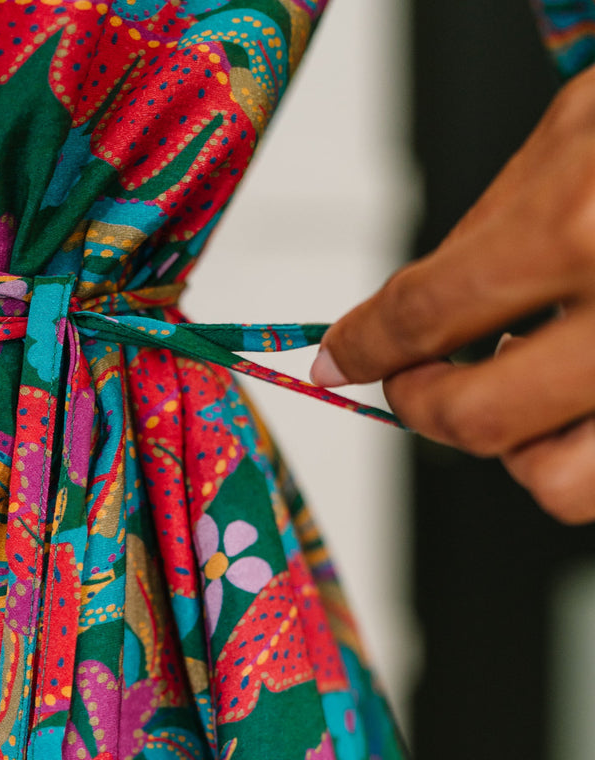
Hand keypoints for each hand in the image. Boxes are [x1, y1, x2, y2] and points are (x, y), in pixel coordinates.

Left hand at [310, 64, 594, 523]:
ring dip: (515, 448)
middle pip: (477, 419)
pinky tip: (580, 392)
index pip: (428, 313)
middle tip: (414, 381)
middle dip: (423, 404)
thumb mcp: (588, 123)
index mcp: (584, 224)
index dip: (367, 345)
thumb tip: (425, 302)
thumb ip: (502, 214)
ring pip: (558, 484)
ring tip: (518, 387)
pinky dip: (583, 446)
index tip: (341, 359)